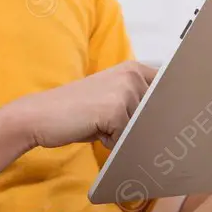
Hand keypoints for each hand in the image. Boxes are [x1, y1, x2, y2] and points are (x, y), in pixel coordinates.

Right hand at [19, 61, 156, 149]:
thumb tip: (169, 121)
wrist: (41, 115)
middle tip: (113, 124)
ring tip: (100, 125)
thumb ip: (138, 103)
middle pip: (157, 115)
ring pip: (142, 128)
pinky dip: (112, 142)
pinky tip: (95, 130)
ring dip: (124, 135)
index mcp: (134, 69)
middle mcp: (133, 75)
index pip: (168, 91)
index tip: (167, 119)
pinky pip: (126, 138)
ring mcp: (126, 91)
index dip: (168, 109)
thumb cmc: (77, 112)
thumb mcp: (112, 99)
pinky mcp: (116, 109)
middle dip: (140, 127)